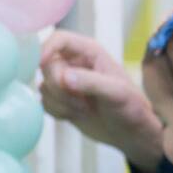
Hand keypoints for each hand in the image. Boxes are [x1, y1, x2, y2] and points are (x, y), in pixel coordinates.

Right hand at [39, 30, 163, 172]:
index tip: (41, 64)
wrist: (132, 134)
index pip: (59, 39)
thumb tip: (64, 78)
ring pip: (44, 85)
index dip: (45, 48)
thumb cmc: (132, 108)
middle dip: (59, 86)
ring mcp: (66, 82)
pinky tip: (76, 115)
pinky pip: (44, 102)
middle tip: (81, 102)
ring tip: (85, 109)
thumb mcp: (117, 93)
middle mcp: (74, 63)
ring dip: (61, 102)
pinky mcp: (61, 100)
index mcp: (89, 52)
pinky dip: (58, 111)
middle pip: (46, 65)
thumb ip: (91, 82)